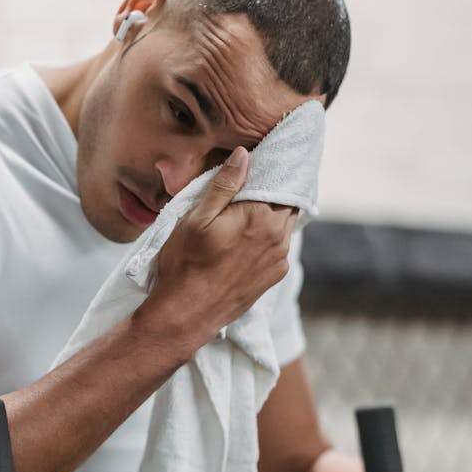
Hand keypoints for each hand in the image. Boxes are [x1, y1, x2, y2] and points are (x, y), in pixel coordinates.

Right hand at [144, 147, 294, 350]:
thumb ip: (224, 185)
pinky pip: (278, 245)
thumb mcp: (197, 217)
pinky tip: (244, 237)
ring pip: (283, 223)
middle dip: (272, 188)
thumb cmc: (185, 264)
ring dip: (270, 212)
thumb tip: (245, 155)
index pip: (280, 179)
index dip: (271, 166)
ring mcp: (279, 259)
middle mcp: (279, 238)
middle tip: (253, 178)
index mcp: (262, 218)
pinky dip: (267, 235)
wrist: (186, 316)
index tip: (262, 155)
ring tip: (245, 208)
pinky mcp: (274, 276)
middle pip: (285, 201)